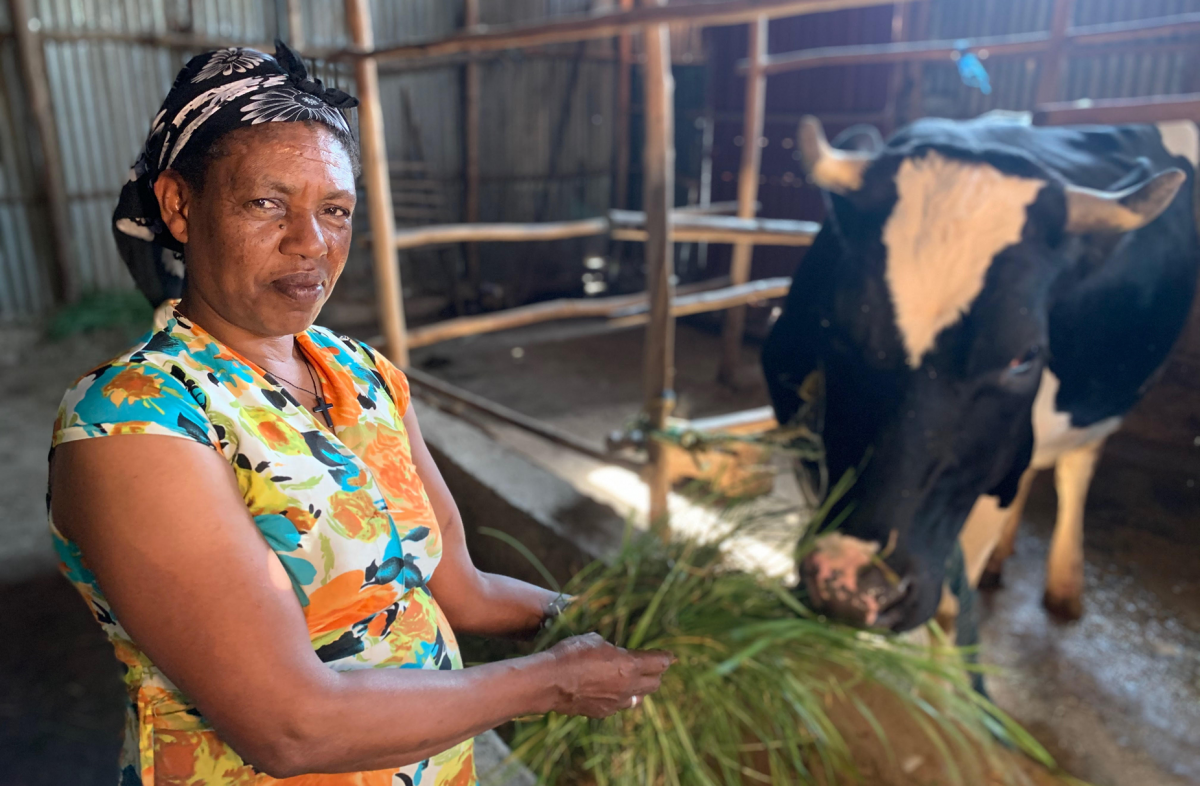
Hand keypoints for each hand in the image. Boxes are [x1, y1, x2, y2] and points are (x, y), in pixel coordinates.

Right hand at [546, 633, 674, 717]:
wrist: (549, 681)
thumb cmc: (571, 654)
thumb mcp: (595, 640)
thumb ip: (612, 649)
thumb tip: (616, 653)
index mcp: (630, 666)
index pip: (659, 663)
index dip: (666, 658)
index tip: (670, 656)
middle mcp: (628, 687)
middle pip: (655, 683)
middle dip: (656, 674)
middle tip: (653, 666)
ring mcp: (616, 703)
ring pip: (638, 698)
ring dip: (639, 688)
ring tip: (633, 679)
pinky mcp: (602, 712)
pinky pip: (620, 705)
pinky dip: (621, 698)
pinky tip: (612, 691)